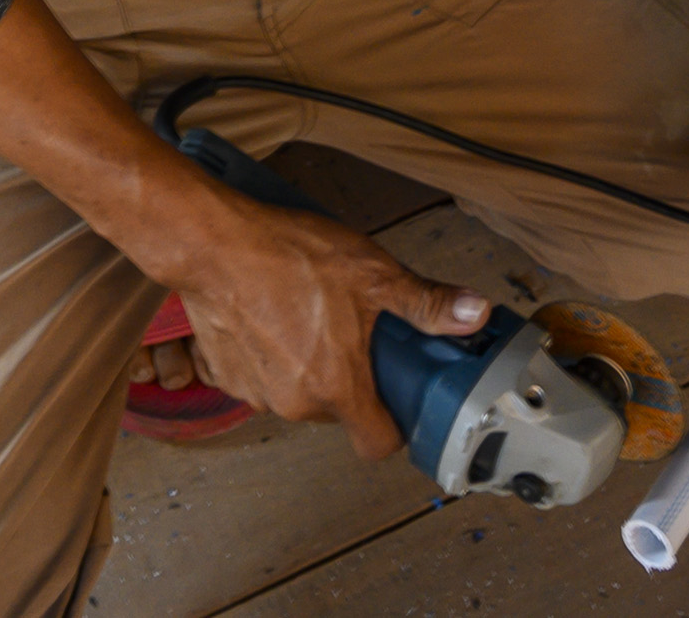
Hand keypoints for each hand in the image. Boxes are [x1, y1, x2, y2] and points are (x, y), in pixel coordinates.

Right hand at [155, 193, 489, 460]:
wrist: (212, 244)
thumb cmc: (288, 256)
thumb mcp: (373, 273)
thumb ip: (425, 303)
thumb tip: (476, 314)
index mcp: (336, 387)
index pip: (376, 445)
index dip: (392, 427)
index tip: (397, 400)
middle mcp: (294, 402)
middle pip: (338, 410)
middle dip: (348, 378)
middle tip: (353, 331)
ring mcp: (255, 392)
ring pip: (297, 392)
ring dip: (306, 365)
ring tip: (308, 314)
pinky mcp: (224, 376)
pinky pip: (260, 377)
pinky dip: (269, 356)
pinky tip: (271, 316)